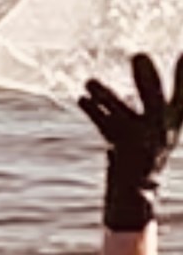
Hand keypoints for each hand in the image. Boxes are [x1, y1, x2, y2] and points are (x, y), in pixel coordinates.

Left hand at [78, 53, 182, 230]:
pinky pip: (106, 128)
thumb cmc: (139, 161)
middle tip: (138, 55)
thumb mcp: (148, 133)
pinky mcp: (124, 153)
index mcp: (172, 125)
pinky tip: (81, 99)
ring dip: (106, 97)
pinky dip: (94, 112)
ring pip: (124, 114)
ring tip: (89, 81)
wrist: (135, 199)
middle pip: (156, 101)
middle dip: (147, 78)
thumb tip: (127, 84)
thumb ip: (140, 112)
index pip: (182, 98)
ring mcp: (145, 143)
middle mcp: (163, 133)